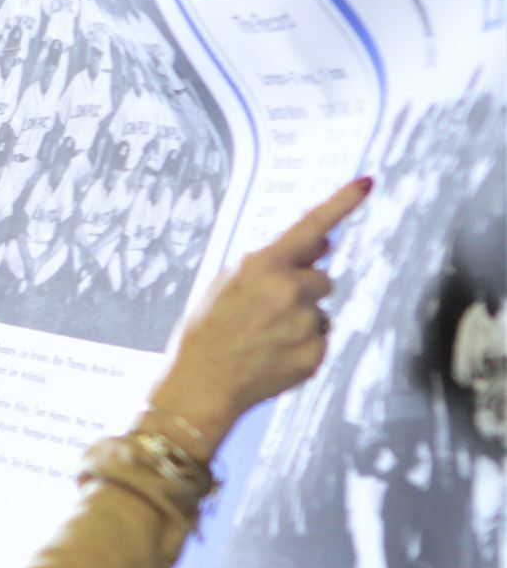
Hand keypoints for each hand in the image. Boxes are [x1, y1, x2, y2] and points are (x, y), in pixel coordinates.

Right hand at [142, 177, 371, 458]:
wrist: (200, 386)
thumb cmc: (206, 331)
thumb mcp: (226, 284)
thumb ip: (273, 262)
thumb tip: (322, 245)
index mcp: (262, 266)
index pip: (310, 228)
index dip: (341, 203)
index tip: (367, 182)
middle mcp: (289, 290)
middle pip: (321, 278)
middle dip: (301, 289)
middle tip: (265, 312)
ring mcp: (305, 324)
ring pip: (320, 311)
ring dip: (300, 320)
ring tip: (263, 338)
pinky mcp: (315, 354)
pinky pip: (318, 340)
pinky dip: (300, 347)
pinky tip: (271, 356)